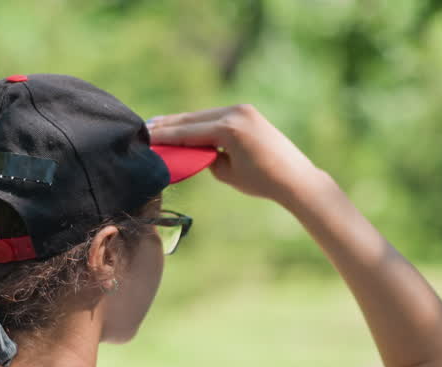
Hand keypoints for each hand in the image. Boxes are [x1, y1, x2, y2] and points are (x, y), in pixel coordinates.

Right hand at [146, 104, 324, 204]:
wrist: (295, 177)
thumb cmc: (262, 182)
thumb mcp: (226, 173)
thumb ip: (206, 157)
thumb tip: (194, 148)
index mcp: (229, 129)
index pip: (187, 132)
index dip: (165, 135)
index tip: (146, 136)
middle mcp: (234, 113)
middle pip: (192, 118)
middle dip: (168, 125)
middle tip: (145, 127)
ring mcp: (242, 110)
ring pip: (202, 115)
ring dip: (181, 122)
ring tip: (158, 125)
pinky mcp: (247, 112)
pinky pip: (216, 117)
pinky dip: (199, 122)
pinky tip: (184, 125)